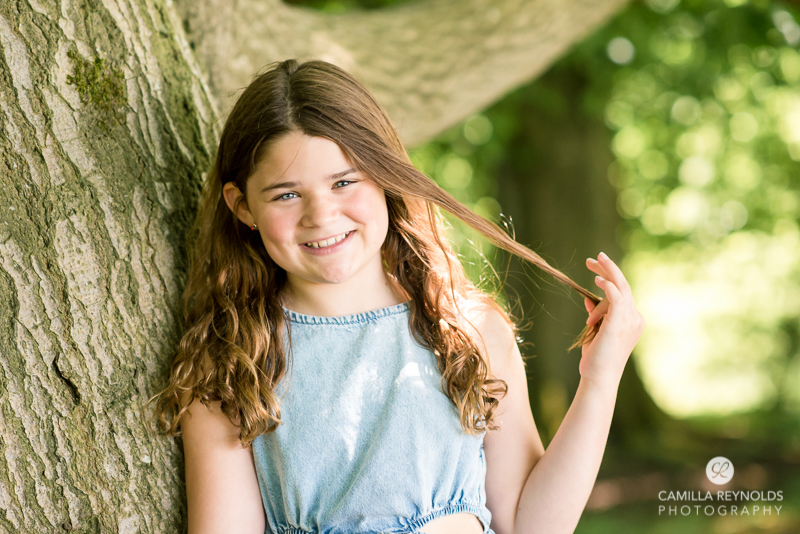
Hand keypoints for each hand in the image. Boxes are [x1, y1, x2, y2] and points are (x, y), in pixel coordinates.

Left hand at [579, 252, 645, 388]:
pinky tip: (596, 279)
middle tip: (593, 257)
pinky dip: (608, 286)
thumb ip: (596, 314)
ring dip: (605, 273)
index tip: (594, 269)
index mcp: (632, 320)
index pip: (623, 292)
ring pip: (620, 288)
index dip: (609, 278)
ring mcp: (630, 321)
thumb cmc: (596, 358)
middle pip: (624, 285)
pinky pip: (617, 297)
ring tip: (592, 262)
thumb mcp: (595, 331)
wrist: (598, 377)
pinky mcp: (619, 323)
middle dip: (609, 269)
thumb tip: (588, 297)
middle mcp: (635, 318)